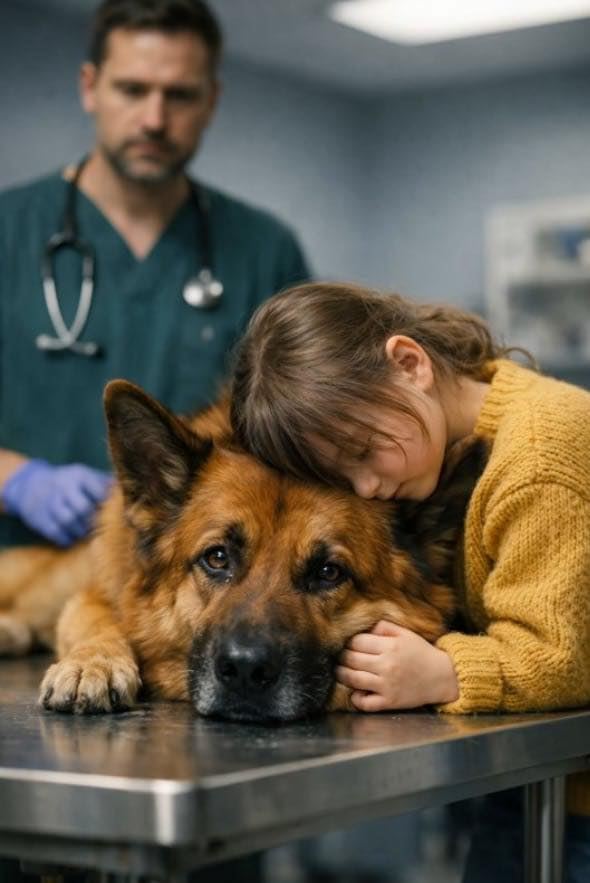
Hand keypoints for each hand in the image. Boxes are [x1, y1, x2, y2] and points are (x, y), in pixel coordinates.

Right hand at [1, 459, 112, 546]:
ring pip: (68, 521)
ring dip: (81, 531)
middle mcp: (64, 486)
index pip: (99, 491)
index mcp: (79, 475)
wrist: (32, 485)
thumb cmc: (71, 483)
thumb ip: (107, 484)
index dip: (107, 505)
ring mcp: (50, 502)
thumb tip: (132, 495)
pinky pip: (56, 533)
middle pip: (83, 508)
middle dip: (94, 520)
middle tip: (100, 527)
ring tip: (87, 532)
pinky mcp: (40, 518)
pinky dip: (67, 539)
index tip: (112, 512)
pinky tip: (73, 537)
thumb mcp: (86, 476)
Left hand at [336, 620, 458, 710]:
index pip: (356, 642)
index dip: (349, 642)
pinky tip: (355, 692)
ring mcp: (387, 685)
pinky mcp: (389, 702)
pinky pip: (365, 703)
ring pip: (353, 679)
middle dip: (342, 657)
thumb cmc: (421, 653)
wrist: (442, 677)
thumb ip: (382, 627)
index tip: (348, 644)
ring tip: (340, 671)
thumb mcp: (404, 634)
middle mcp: (387, 665)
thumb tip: (362, 628)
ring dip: (341, 674)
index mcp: (390, 646)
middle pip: (351, 659)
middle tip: (340, 657)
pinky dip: (356, 698)